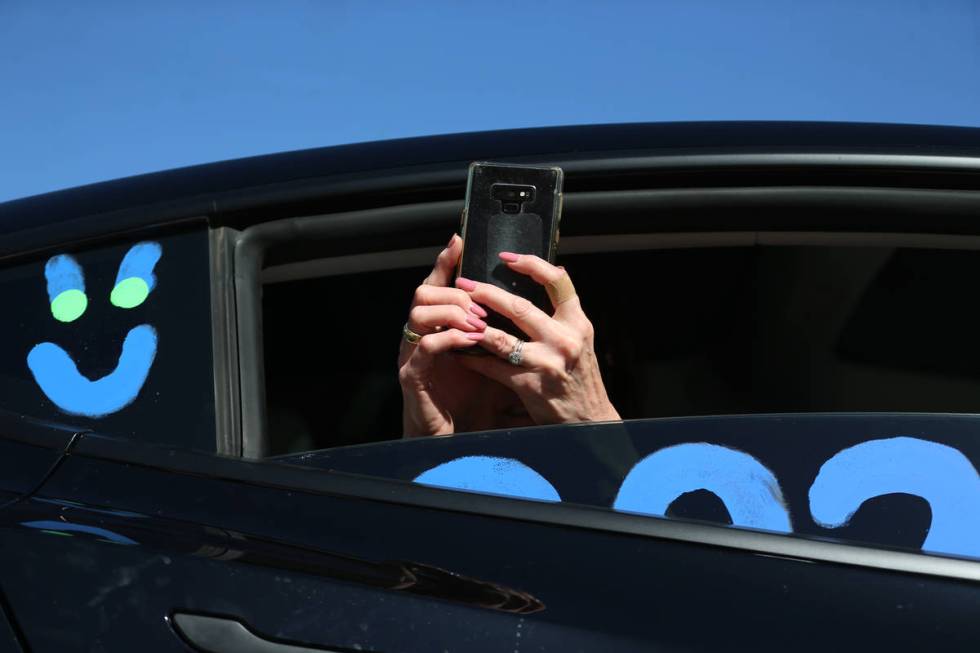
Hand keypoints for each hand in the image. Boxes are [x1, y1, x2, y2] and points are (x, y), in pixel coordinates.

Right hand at [398, 235, 489, 436]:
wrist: (459, 443)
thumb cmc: (477, 400)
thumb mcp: (496, 359)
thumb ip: (503, 332)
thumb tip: (532, 301)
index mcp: (441, 327)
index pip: (440, 284)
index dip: (447, 260)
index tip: (460, 239)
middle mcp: (423, 335)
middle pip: (424, 289)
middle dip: (455, 290)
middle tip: (480, 302)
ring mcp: (414, 354)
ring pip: (418, 311)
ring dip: (451, 312)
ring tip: (478, 324)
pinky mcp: (413, 376)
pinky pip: (425, 346)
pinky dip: (448, 339)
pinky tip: (470, 341)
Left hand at [454, 253, 620, 425]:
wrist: (590, 420)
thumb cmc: (580, 378)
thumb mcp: (580, 340)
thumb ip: (563, 316)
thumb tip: (546, 278)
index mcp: (578, 323)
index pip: (558, 282)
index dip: (532, 264)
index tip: (507, 257)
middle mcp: (564, 339)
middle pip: (519, 306)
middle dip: (486, 293)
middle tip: (464, 283)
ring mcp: (546, 362)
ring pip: (500, 337)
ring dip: (473, 325)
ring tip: (454, 314)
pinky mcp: (530, 385)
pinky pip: (493, 366)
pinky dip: (473, 357)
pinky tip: (457, 350)